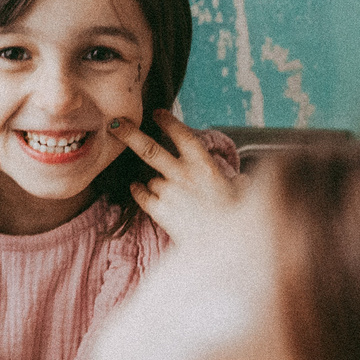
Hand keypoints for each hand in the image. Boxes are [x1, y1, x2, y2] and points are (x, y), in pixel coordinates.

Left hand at [118, 109, 238, 240]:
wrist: (222, 246)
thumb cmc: (236, 219)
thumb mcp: (244, 194)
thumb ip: (238, 184)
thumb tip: (243, 182)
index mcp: (204, 165)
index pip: (182, 135)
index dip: (169, 122)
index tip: (158, 113)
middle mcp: (183, 175)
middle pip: (149, 149)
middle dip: (130, 134)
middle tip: (116, 123)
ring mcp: (169, 193)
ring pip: (150, 178)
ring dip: (153, 180)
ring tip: (166, 189)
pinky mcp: (160, 211)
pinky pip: (142, 196)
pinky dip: (139, 191)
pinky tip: (138, 188)